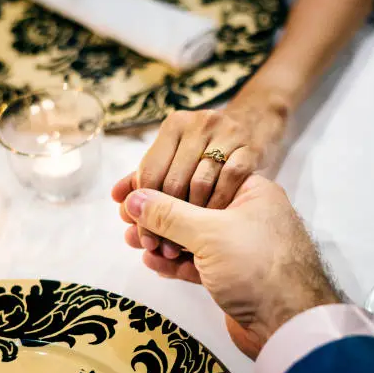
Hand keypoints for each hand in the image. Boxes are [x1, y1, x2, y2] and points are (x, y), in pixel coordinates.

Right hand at [113, 174, 338, 358]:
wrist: (289, 325)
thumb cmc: (256, 265)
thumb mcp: (209, 232)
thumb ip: (169, 214)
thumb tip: (134, 199)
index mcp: (250, 191)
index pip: (196, 175)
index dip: (160, 181)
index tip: (127, 189)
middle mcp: (246, 214)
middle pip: (192, 207)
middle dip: (157, 215)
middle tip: (126, 220)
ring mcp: (239, 247)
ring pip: (192, 237)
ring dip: (162, 239)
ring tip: (133, 241)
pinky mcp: (232, 276)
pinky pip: (198, 262)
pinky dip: (175, 261)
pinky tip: (152, 260)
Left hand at [124, 96, 287, 258]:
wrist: (257, 123)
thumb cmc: (209, 148)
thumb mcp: (178, 155)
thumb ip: (148, 176)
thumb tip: (117, 196)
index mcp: (174, 125)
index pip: (148, 173)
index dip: (143, 210)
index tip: (144, 237)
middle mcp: (199, 124)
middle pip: (172, 182)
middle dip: (166, 222)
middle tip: (165, 248)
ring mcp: (227, 134)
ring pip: (199, 185)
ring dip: (192, 221)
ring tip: (188, 245)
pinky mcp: (250, 149)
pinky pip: (228, 184)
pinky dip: (218, 209)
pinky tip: (214, 226)